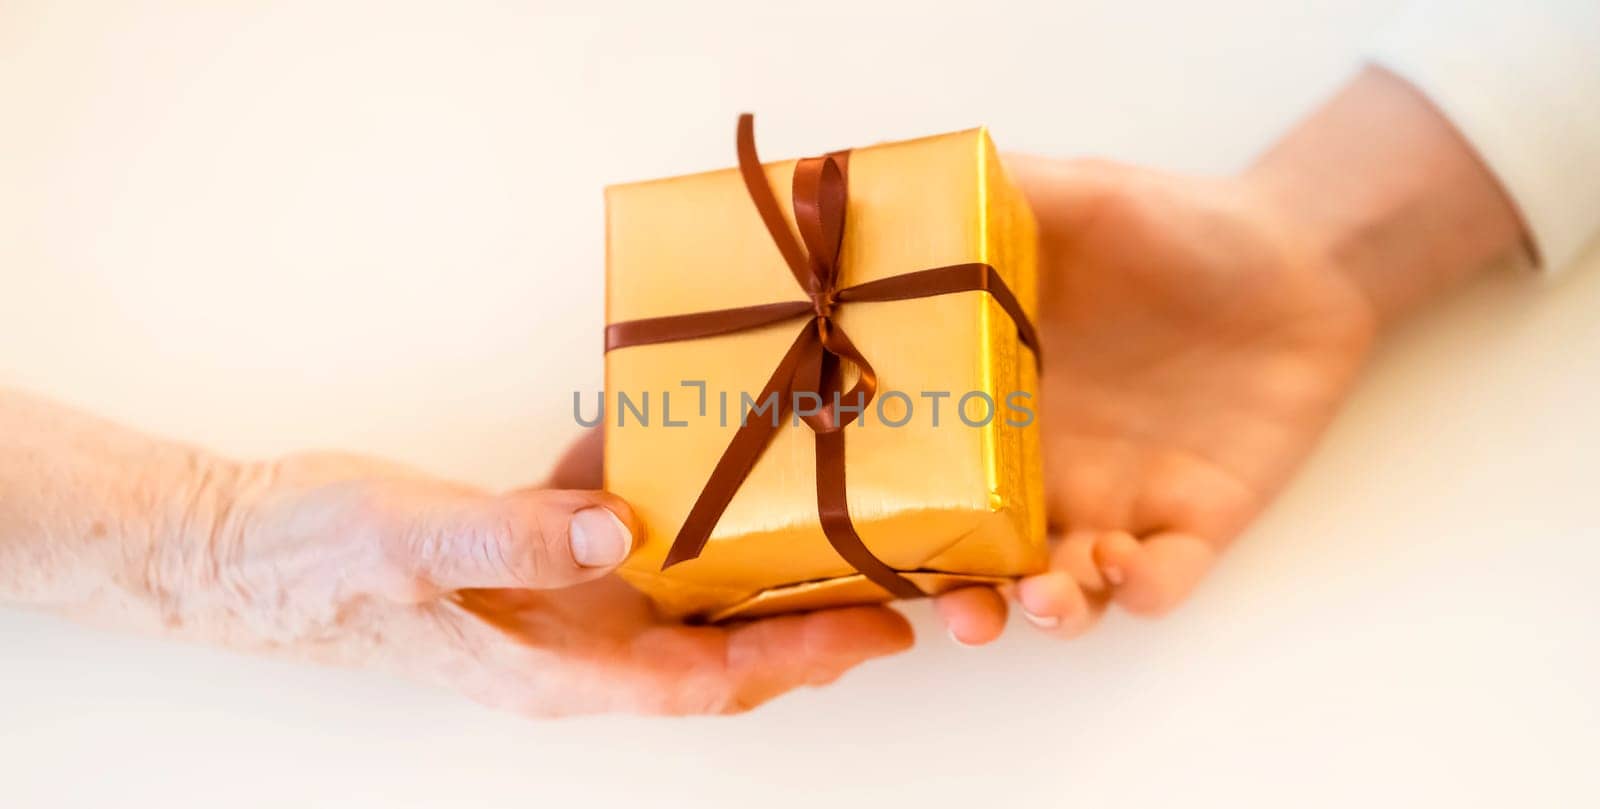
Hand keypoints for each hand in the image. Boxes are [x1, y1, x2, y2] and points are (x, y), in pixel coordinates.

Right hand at [0, 394, 911, 716]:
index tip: (884, 625)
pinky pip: (628, 533)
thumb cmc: (308, 565)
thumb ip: (512, 540)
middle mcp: (572, 643)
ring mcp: (557, 600)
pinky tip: (701, 445)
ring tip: (839, 508)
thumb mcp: (407, 543)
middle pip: (721, 643)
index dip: (801, 656)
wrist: (234, 548)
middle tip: (902, 568)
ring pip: (687, 590)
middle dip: (812, 617)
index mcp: (554, 667)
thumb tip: (625, 528)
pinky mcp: (537, 555)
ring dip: (759, 559)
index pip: (707, 678)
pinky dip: (674, 497)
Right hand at [935, 67, 1526, 642]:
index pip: (925, 479)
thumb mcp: (1074, 196)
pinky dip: (1139, 589)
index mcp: (994, 404)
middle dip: (962, 599)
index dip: (893, 519)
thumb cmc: (1173, 225)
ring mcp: (1117, 501)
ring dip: (1048, 607)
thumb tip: (885, 174)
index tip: (862, 532)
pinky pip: (1160, 580)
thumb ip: (990, 197)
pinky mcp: (1194, 521)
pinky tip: (1125, 564)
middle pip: (982, 558)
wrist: (1296, 253)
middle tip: (957, 606)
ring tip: (1044, 596)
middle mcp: (1044, 468)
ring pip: (1066, 588)